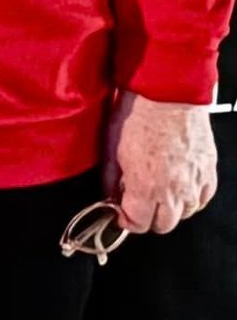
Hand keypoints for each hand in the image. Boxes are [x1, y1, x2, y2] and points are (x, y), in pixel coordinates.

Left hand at [104, 90, 217, 233]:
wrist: (166, 93)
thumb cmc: (136, 115)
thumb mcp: (111, 147)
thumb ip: (111, 179)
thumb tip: (110, 196)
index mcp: (147, 187)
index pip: (138, 224)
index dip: (126, 220)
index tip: (121, 212)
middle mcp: (175, 191)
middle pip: (163, 225)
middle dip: (147, 217)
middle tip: (137, 201)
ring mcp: (195, 182)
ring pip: (185, 214)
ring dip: (170, 208)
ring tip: (157, 189)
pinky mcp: (209, 171)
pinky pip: (202, 198)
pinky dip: (190, 197)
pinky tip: (177, 183)